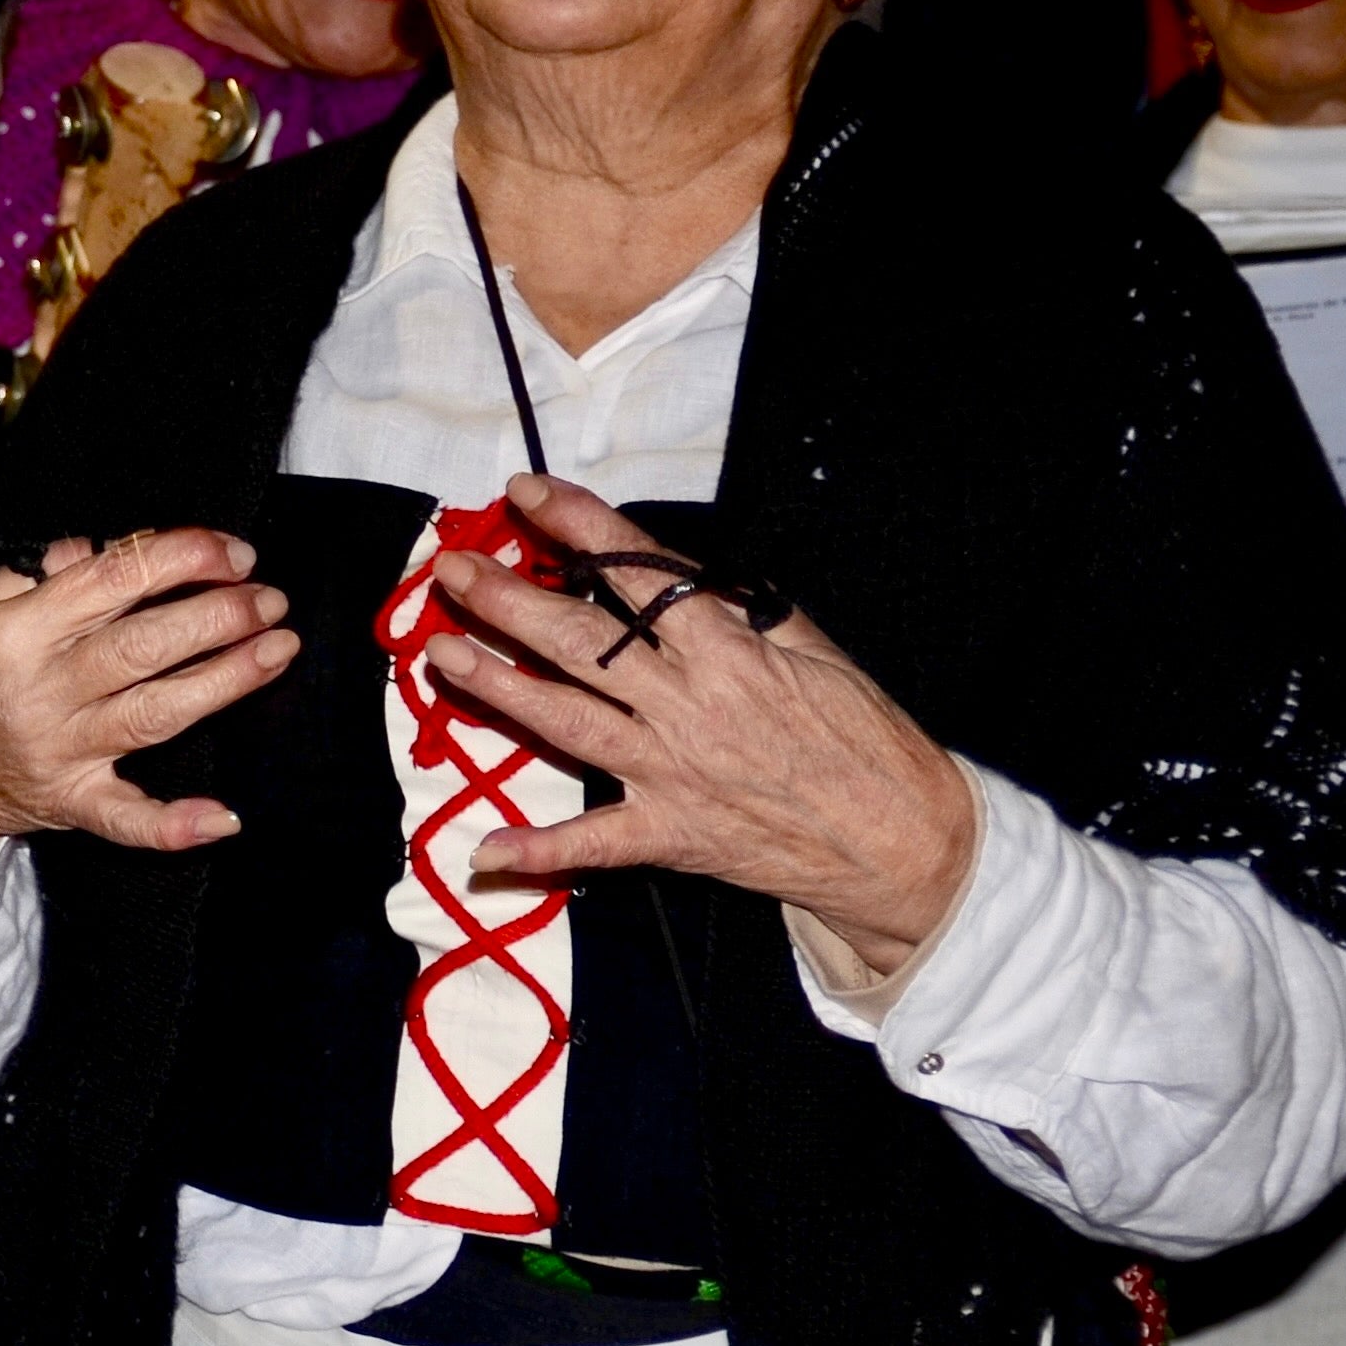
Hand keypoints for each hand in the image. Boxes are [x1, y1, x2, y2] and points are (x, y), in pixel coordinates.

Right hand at [0, 528, 292, 915]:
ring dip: (225, 681)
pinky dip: (173, 824)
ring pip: (155, 713)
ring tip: (277, 648)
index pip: (113, 580)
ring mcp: (58, 750)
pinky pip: (125, 820)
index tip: (229, 552)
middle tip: (267, 598)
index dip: (180, 559)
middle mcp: (40, 689)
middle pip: (144, 646)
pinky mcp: (69, 801)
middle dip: (217, 615)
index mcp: (17, 631)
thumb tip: (96, 548)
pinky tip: (223, 818)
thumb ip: (34, 576)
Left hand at [424, 471, 976, 978]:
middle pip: (580, 644)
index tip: (525, 494)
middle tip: (451, 570)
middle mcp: (688, 707)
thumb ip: (739, 614)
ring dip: (497, 687)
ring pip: (567, 722)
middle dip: (508, 602)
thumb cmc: (864, 737)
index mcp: (728, 653)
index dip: (578, 528)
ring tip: (441, 652)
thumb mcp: (816, 651)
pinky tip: (486, 851)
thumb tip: (675, 576)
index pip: (637, 575)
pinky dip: (539, 852)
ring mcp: (671, 773)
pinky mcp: (670, 835)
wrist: (904, 838)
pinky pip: (594, 844)